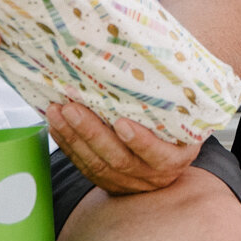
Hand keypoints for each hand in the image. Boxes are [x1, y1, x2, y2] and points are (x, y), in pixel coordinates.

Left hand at [46, 100, 198, 194]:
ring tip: (57, 112)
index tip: (123, 123)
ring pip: (97, 164)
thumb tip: (162, 58)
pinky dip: (67, 145)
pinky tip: (55, 125)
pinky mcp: (106, 182)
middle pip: (119, 160)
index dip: (141, 142)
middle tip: (72, 108)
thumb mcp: (184, 121)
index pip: (159, 156)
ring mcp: (127, 182)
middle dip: (92, 133)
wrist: (167, 159)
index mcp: (174, 158)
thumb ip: (172, 103)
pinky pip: (84, 165)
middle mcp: (151, 175)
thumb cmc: (175, 131)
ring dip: (73, 137)